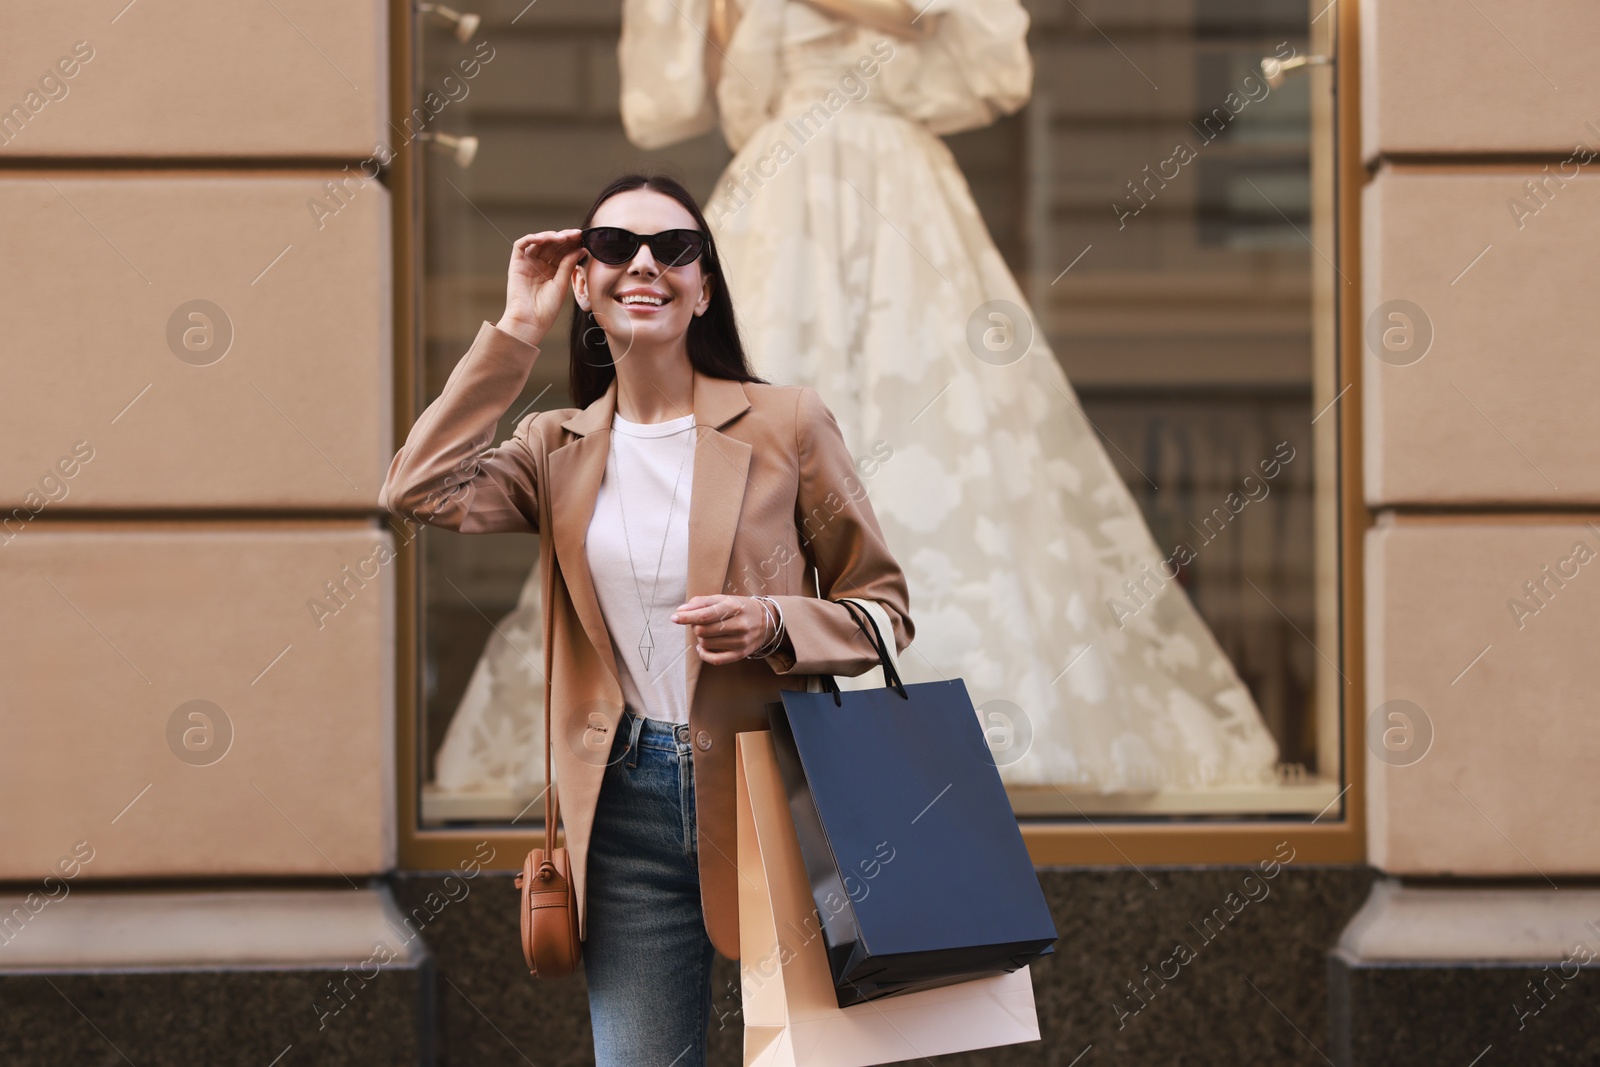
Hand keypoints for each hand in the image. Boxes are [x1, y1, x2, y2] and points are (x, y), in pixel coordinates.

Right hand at [496, 229, 585, 346]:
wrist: (530, 322)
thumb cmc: (546, 309)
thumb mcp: (562, 284)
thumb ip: (568, 264)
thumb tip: (582, 247)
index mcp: (553, 271)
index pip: (562, 251)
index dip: (572, 243)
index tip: (583, 238)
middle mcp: (540, 265)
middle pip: (552, 245)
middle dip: (564, 238)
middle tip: (576, 234)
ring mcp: (528, 263)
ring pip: (538, 242)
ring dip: (551, 236)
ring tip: (563, 237)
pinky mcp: (516, 263)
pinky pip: (521, 245)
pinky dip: (532, 238)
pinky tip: (545, 238)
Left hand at [672, 595, 772, 664]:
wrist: (767, 621)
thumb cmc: (739, 608)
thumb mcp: (723, 599)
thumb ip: (701, 603)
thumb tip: (680, 611)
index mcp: (734, 607)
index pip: (705, 615)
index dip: (687, 617)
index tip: (674, 617)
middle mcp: (739, 625)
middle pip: (703, 630)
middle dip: (694, 626)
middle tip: (698, 622)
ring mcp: (741, 642)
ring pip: (706, 643)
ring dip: (700, 637)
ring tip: (705, 632)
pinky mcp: (740, 654)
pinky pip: (715, 660)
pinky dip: (704, 654)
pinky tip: (702, 647)